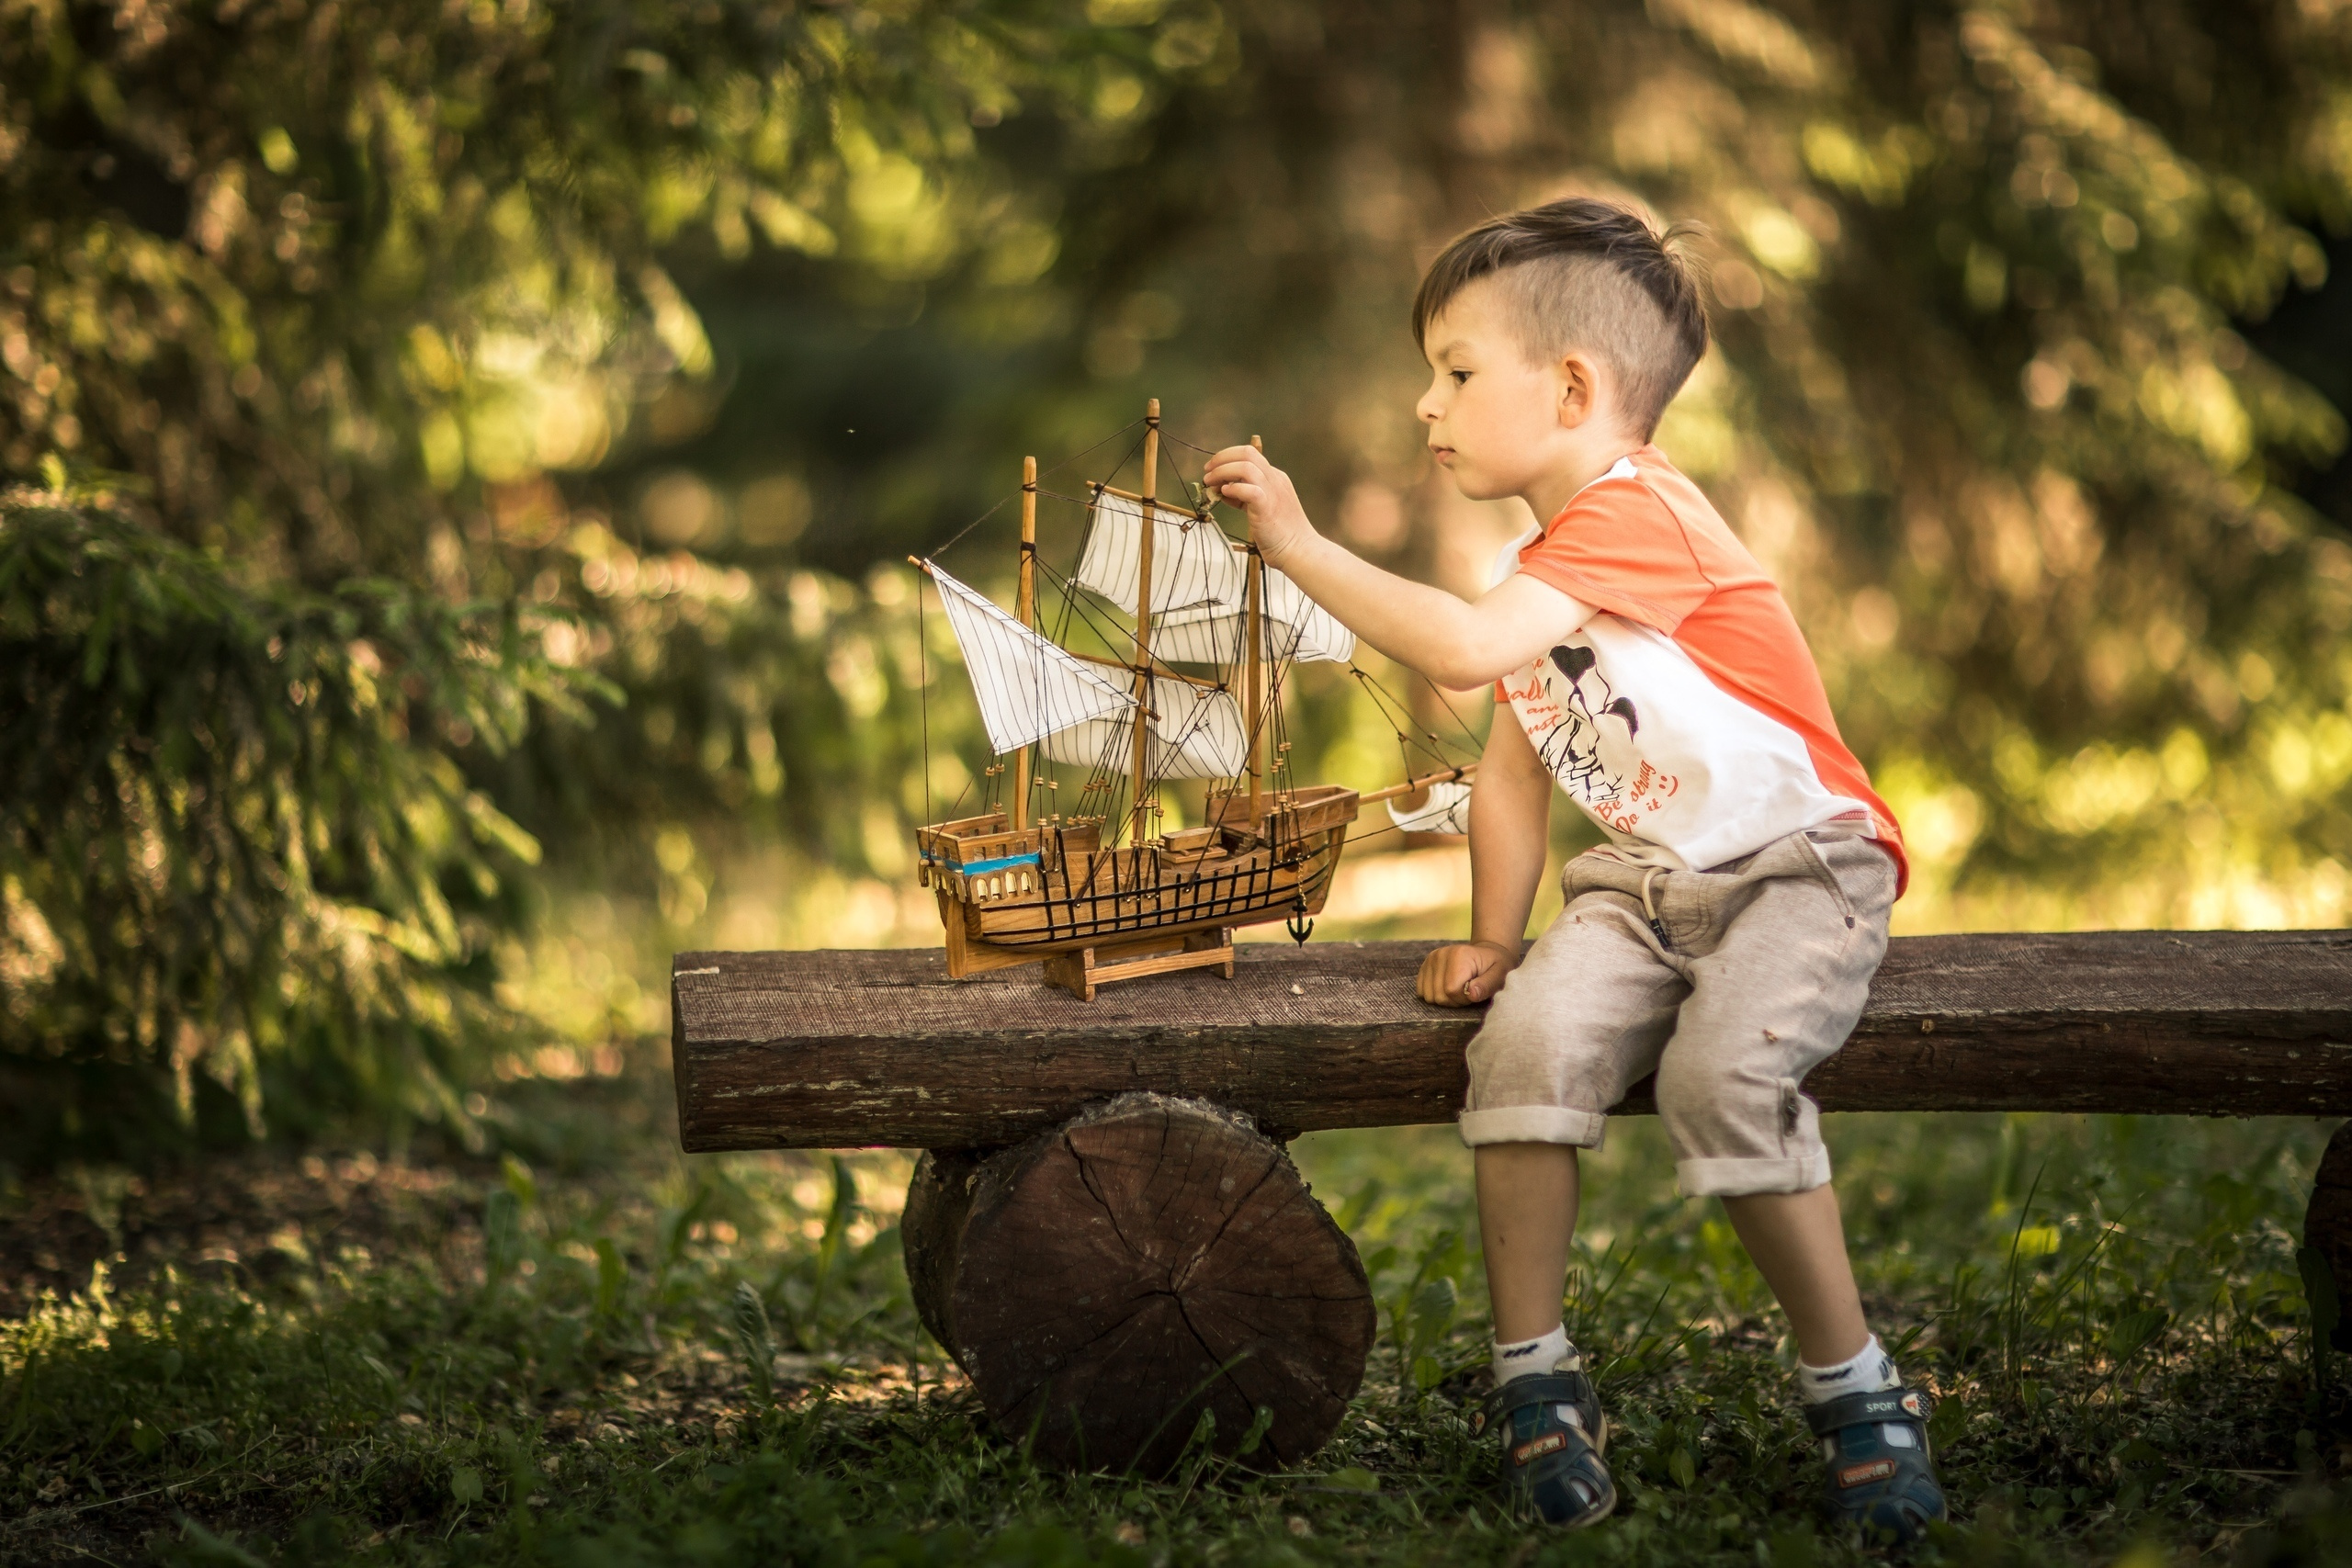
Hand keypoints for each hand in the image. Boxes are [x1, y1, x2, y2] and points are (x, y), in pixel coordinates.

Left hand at [1203, 444, 1315, 566]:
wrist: (1299, 551)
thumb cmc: (1280, 534)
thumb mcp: (1260, 507)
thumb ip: (1243, 497)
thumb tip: (1223, 490)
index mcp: (1275, 478)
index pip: (1249, 455)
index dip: (1227, 459)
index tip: (1213, 469)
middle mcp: (1275, 480)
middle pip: (1247, 453)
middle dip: (1222, 458)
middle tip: (1207, 470)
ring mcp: (1272, 491)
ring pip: (1245, 466)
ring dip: (1222, 471)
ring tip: (1210, 482)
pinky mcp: (1267, 506)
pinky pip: (1249, 489)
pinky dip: (1233, 489)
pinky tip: (1224, 494)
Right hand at [1416, 940, 1518, 1005]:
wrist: (1487, 954)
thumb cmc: (1495, 967)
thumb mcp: (1499, 975)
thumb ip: (1487, 985)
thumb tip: (1470, 994)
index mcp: (1458, 955)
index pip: (1451, 990)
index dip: (1464, 999)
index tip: (1475, 992)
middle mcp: (1440, 954)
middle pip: (1439, 995)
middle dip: (1455, 1001)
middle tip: (1468, 992)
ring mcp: (1430, 959)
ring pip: (1429, 996)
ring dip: (1445, 999)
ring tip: (1458, 990)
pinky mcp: (1425, 965)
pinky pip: (1422, 991)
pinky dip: (1435, 995)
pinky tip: (1447, 988)